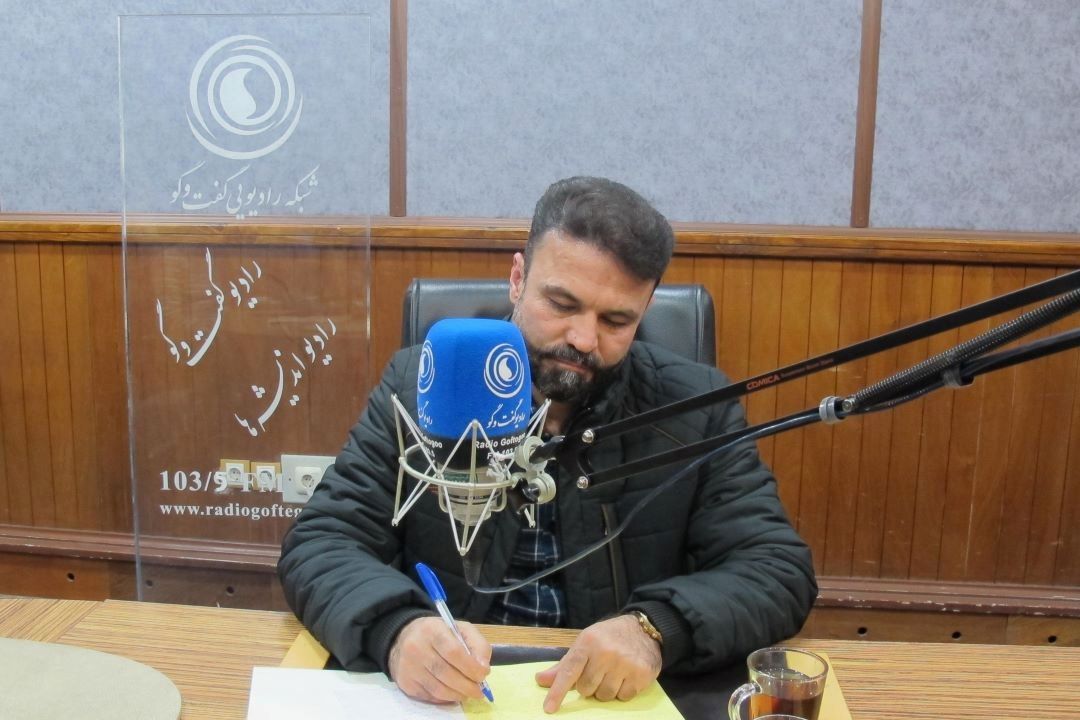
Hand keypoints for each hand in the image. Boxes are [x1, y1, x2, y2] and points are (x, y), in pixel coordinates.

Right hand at [388, 616, 491, 703]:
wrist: (404, 638)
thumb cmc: (438, 633)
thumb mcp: (460, 629)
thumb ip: (477, 644)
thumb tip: (484, 668)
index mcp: (432, 629)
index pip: (453, 651)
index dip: (471, 667)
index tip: (483, 675)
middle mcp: (416, 647)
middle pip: (446, 673)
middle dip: (467, 685)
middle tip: (479, 691)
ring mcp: (409, 667)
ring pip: (438, 689)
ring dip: (458, 694)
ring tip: (468, 693)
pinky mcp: (405, 682)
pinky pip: (429, 696)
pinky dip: (445, 698)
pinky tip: (452, 692)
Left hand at [535, 614, 661, 712]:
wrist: (644, 630)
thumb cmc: (609, 637)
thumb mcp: (585, 643)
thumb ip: (565, 665)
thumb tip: (540, 680)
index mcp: (588, 642)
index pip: (569, 671)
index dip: (558, 691)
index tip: (549, 708)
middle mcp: (606, 652)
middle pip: (586, 688)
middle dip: (589, 686)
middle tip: (598, 672)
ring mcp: (625, 663)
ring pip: (604, 696)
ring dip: (606, 690)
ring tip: (613, 673)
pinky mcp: (642, 674)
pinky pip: (623, 697)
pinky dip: (622, 691)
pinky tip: (626, 676)